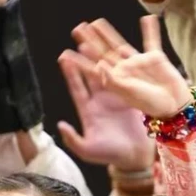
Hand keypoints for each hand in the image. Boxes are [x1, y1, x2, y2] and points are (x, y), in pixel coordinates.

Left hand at [56, 46, 155, 172]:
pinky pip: (125, 79)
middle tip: (79, 38)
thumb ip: (72, 139)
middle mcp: (100, 101)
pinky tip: (121, 51)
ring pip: (107, 72)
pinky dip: (122, 65)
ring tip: (97, 40)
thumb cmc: (110, 156)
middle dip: (84, 57)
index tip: (63, 57)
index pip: (77, 88)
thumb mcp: (87, 150)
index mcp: (88, 110)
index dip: (71, 73)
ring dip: (102, 56)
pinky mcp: (130, 97)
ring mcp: (116, 97)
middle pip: (90, 74)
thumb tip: (60, 125)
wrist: (135, 158)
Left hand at [71, 16, 189, 122]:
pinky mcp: (155, 60)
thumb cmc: (152, 106)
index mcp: (115, 84)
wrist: (174, 108)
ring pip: (120, 45)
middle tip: (77, 28)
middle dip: (90, 41)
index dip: (79, 62)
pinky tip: (148, 18)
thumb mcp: (129, 95)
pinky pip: (152, 42)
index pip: (93, 70)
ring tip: (96, 22)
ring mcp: (139, 65)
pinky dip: (151, 30)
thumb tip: (99, 65)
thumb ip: (113, 82)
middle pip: (103, 53)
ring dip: (108, 34)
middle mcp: (124, 72)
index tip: (65, 54)